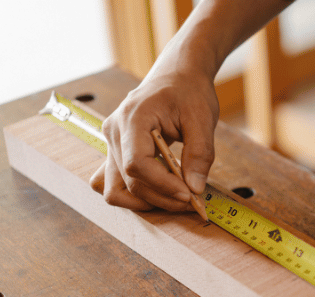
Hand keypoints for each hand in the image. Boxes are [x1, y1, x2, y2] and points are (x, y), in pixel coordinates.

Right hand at [90, 70, 218, 211]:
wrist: (177, 76)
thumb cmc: (189, 91)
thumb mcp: (202, 119)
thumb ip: (200, 154)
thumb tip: (195, 188)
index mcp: (132, 118)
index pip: (136, 164)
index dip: (162, 185)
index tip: (189, 194)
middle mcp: (114, 133)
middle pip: (128, 181)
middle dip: (161, 197)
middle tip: (192, 201)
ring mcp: (111, 144)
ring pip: (114, 189)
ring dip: (145, 201)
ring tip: (176, 197)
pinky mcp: (116, 153)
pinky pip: (116, 184)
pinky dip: (137, 195)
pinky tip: (162, 190)